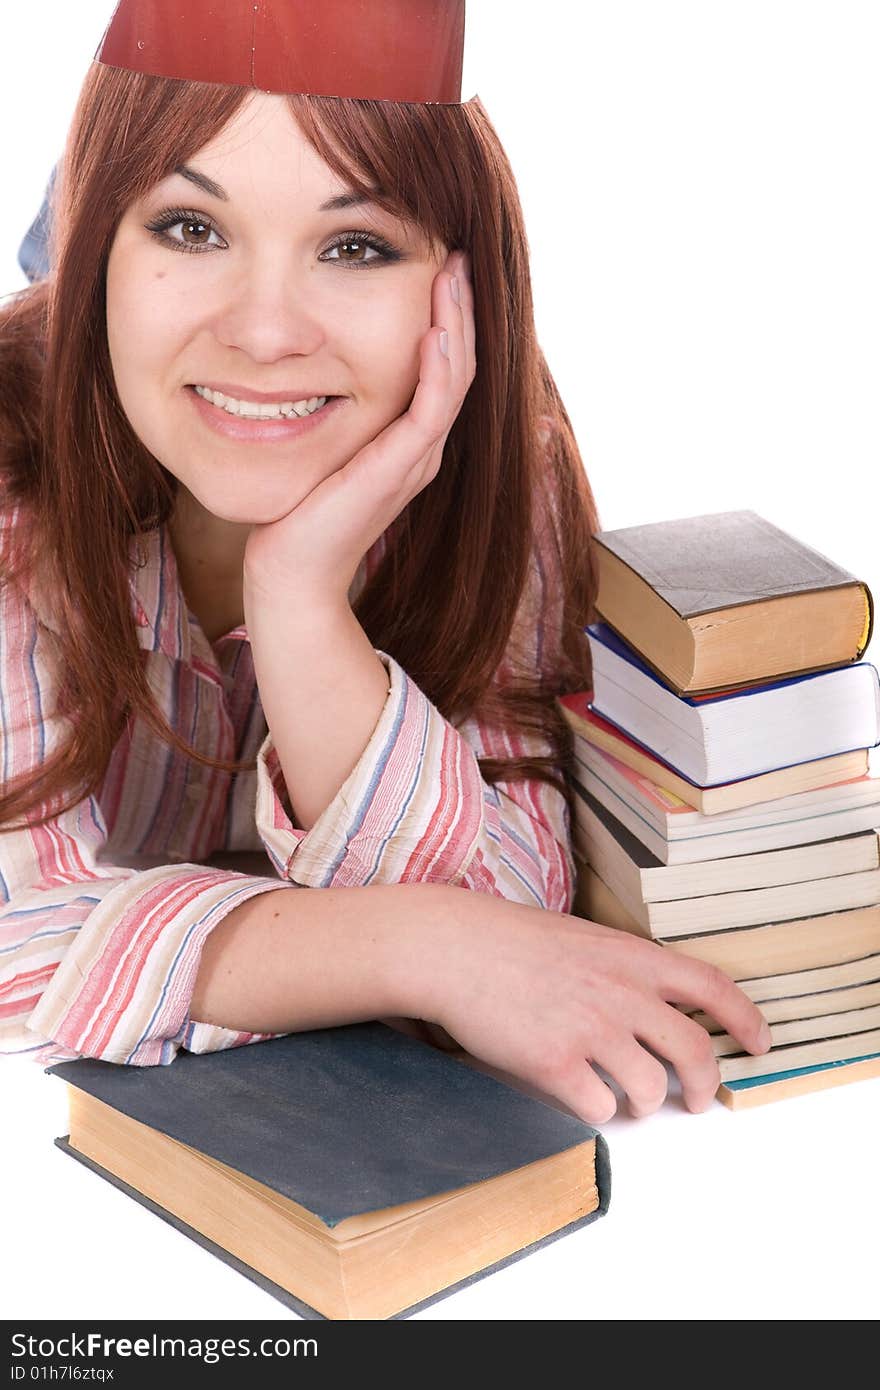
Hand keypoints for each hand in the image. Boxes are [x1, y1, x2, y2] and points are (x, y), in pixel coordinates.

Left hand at [243, 248, 475, 605]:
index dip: (447, 317)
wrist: (292, 574)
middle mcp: (422, 448)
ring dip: (456, 324)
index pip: (443, 368)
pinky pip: (432, 410)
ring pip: (454, 379)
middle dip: (459, 307)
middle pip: (459, 365)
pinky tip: (434, 330)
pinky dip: (438, 368)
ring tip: (452, 274)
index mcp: (409, 441)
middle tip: (454, 254)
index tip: (437, 267)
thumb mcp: (320, 448)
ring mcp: (416, 459)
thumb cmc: (297, 514)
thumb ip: (332, 413)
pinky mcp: (400, 470)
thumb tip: (310, 369)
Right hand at [410, 894, 771, 1123]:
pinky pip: (598, 1106)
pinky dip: (596, 1110)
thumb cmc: (512, 941)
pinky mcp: (555, 1062)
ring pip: (649, 1088)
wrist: (455, 948)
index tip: (760, 1042)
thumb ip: (625, 969)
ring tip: (628, 1099)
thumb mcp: (585, 939)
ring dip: (645, 1103)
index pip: (713, 986)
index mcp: (632, 958)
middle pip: (695, 1052)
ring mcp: (590, 1029)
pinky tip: (580, 1094)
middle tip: (697, 1099)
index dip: (745, 1019)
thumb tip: (656, 1005)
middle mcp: (621, 994)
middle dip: (705, 1086)